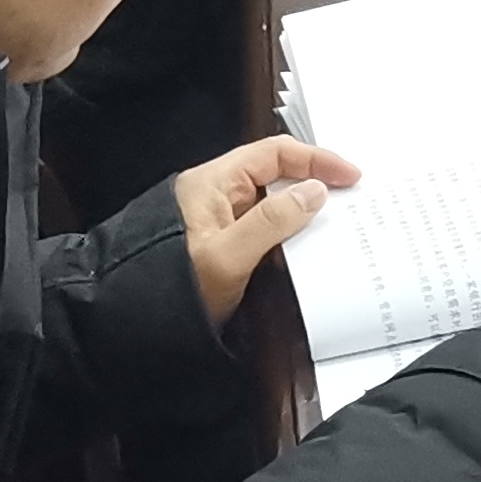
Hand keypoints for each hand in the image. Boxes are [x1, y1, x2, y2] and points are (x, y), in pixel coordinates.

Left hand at [173, 136, 357, 327]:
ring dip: (303, 213)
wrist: (129, 327)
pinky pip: (262, 229)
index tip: (350, 177)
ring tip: (337, 226)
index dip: (316, 160)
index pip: (273, 154)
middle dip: (313, 184)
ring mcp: (217, 221)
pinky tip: (307, 249)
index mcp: (212, 183)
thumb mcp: (227, 256)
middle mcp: (215, 195)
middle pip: (274, 175)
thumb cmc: (172, 288)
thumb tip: (315, 191)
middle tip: (351, 201)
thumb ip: (272, 221)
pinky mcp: (221, 246)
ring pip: (270, 204)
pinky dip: (288, 234)